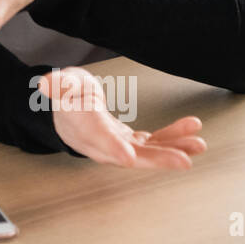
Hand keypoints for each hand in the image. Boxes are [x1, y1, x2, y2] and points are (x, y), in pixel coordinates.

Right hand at [38, 66, 206, 167]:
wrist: (69, 109)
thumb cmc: (66, 95)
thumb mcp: (62, 84)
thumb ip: (58, 84)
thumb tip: (46, 84)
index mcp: (82, 127)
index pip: (97, 138)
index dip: (112, 148)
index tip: (128, 157)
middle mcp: (102, 144)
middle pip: (130, 154)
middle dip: (157, 159)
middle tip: (183, 160)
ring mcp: (118, 145)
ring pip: (147, 152)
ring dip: (173, 149)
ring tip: (198, 144)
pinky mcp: (131, 142)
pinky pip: (154, 143)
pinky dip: (173, 138)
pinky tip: (192, 131)